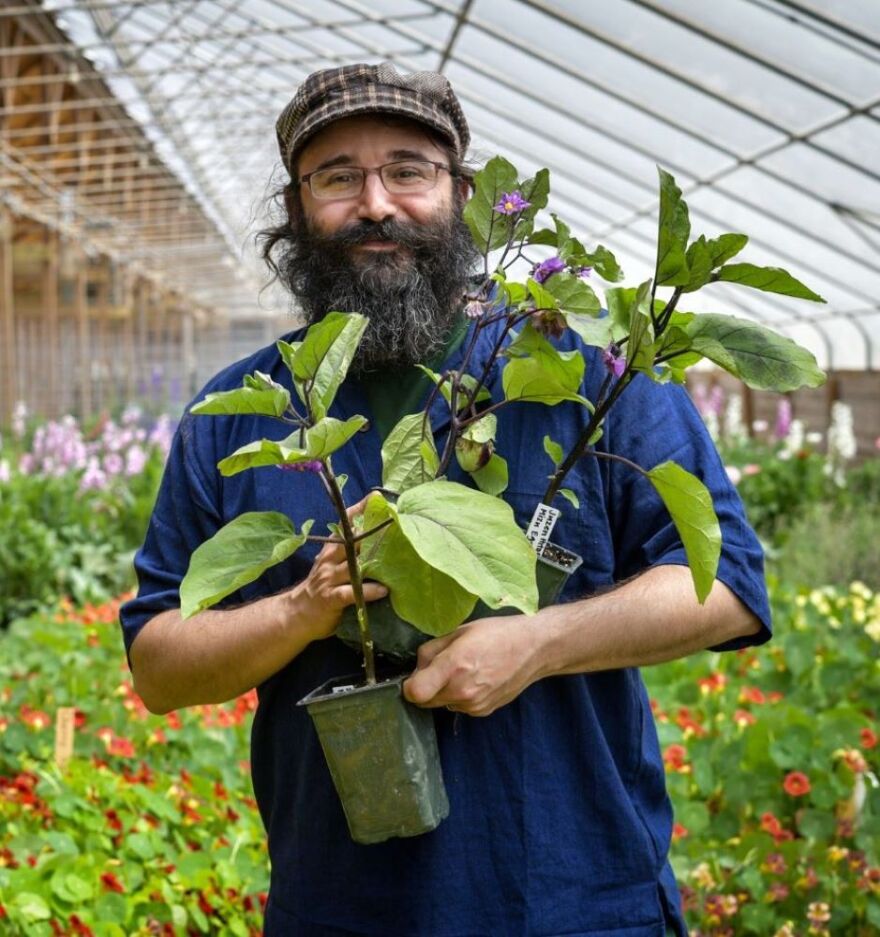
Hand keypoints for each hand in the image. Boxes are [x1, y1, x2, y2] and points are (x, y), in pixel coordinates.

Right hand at [290, 497, 386, 641]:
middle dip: (370, 530)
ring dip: (373, 561)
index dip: (358, 510)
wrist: (296, 614)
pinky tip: (383, 590)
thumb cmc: (321, 589)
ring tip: (394, 555)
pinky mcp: (331, 598)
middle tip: (392, 521)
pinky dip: (368, 591)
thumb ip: (348, 555)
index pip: (343, 525)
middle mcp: (329, 560)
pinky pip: (351, 591)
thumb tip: (375, 541)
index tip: (375, 497)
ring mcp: (329, 578)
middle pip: (350, 540)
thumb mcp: (331, 566)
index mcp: (330, 550)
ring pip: (353, 565)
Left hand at [402, 614, 542, 716]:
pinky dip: (459, 696)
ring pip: (442, 704)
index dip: (410, 684)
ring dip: (444, 691)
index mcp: (454, 666)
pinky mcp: (483, 712)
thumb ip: (432, 650)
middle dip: (426, 686)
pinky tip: (476, 678)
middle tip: (440, 667)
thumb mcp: (460, 631)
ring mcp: (474, 705)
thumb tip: (418, 666)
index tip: (416, 674)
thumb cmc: (497, 633)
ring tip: (463, 669)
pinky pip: (459, 706)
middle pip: (425, 701)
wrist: (534, 649)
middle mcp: (462, 691)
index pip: (414, 692)